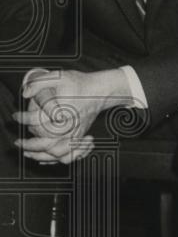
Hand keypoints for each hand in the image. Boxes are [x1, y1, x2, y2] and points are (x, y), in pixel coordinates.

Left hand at [13, 68, 130, 163]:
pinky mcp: (80, 138)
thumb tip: (25, 94)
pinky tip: (47, 158)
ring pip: (58, 154)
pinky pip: (70, 156)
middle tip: (19, 142)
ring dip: (42, 156)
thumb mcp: (59, 76)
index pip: (38, 123)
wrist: (100, 90)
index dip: (23, 119)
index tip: (16, 116)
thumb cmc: (80, 83)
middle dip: (29, 145)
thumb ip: (39, 82)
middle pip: (47, 145)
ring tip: (29, 153)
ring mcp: (77, 135)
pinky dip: (57, 160)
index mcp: (63, 113)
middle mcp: (71, 127)